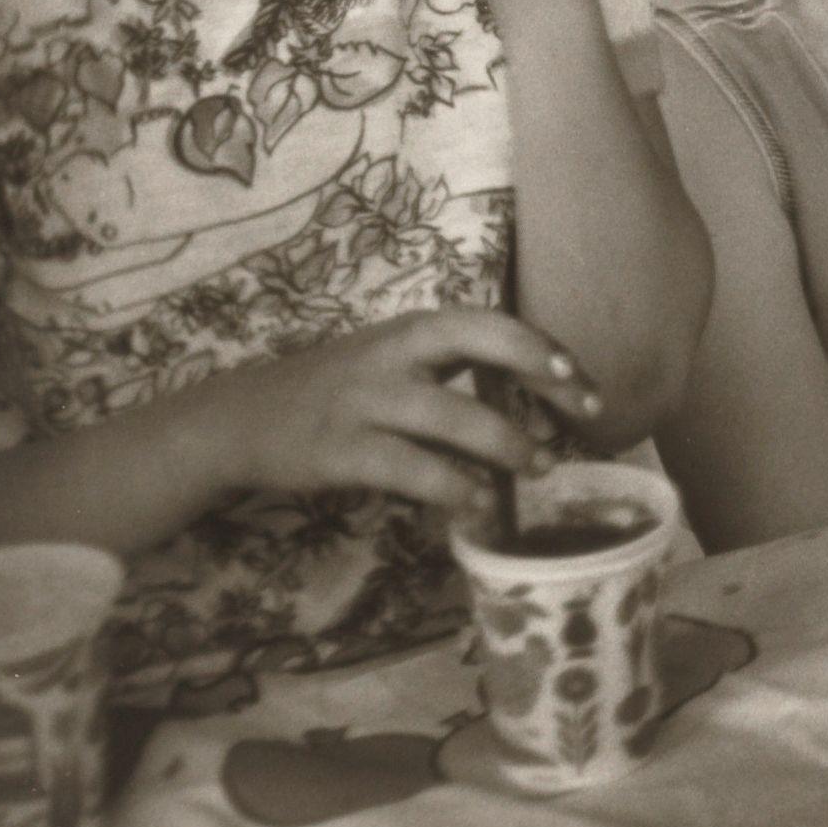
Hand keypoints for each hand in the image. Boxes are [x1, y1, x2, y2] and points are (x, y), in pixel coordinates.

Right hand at [199, 307, 603, 522]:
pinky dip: (453, 486)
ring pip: (454, 414)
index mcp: (415, 327)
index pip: (491, 322)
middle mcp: (394, 352)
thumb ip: (453, 367)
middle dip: (541, 374)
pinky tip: (478, 504)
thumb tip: (535, 397)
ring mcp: (366, 400)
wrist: (242, 418)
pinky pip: (412, 468)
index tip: (581, 377)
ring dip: (507, 443)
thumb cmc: (340, 389)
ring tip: (540, 467)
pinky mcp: (342, 450)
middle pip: (482, 343)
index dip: (540, 345)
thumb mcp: (395, 360)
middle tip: (585, 411)